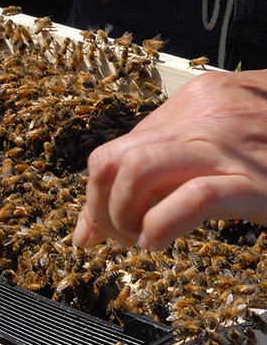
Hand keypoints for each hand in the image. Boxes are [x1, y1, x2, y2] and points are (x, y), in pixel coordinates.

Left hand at [73, 69, 266, 250]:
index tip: (94, 227)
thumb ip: (167, 165)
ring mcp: (232, 147)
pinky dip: (160, 226)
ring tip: (141, 240)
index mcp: (196, 102)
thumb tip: (104, 214)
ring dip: (122, 218)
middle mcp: (207, 115)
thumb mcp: (223, 141)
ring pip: (137, 172)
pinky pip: (190, 199)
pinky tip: (161, 242)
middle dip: (99, 208)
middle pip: (113, 160)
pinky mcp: (258, 181)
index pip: (115, 149)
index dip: (95, 193)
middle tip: (116, 237)